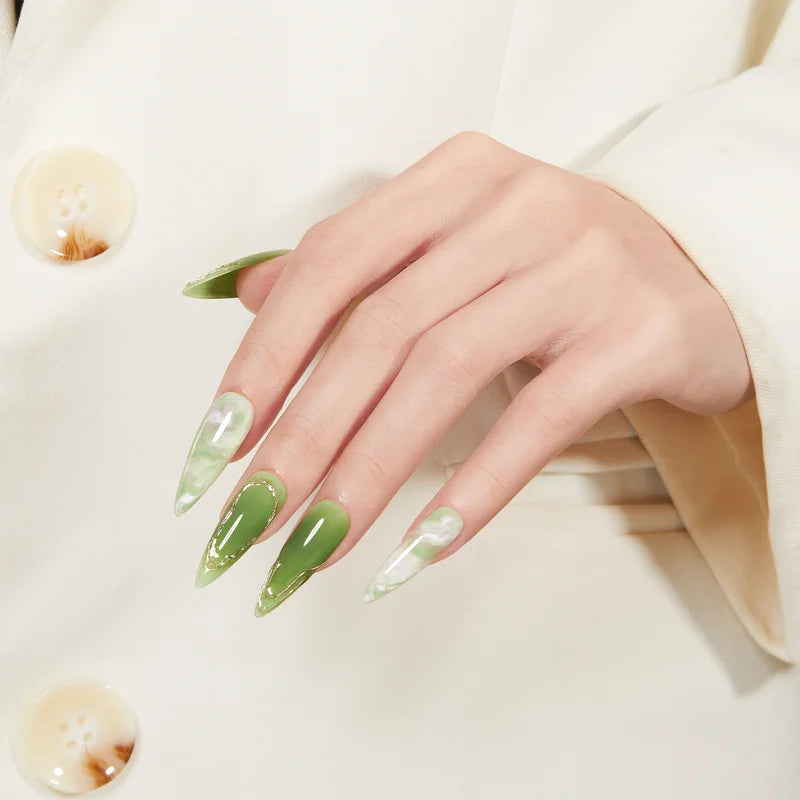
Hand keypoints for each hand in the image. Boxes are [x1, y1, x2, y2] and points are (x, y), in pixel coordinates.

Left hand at [175, 131, 752, 612]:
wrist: (697, 272)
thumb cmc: (554, 269)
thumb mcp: (455, 245)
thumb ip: (360, 268)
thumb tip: (253, 301)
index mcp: (454, 179)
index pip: (333, 261)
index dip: (266, 355)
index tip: (220, 443)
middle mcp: (515, 207)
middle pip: (381, 328)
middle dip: (305, 432)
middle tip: (255, 515)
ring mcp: (581, 266)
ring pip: (446, 371)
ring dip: (369, 469)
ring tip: (319, 542)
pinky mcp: (637, 333)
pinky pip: (539, 417)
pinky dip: (473, 487)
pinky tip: (420, 547)